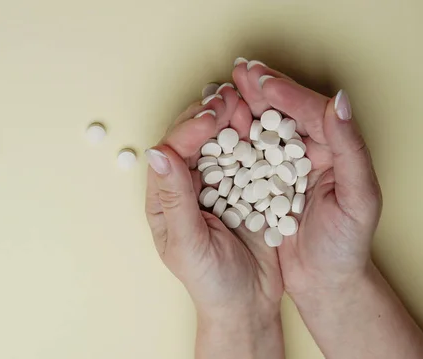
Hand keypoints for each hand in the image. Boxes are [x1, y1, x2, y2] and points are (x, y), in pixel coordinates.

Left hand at [144, 85, 283, 357]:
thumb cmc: (210, 282)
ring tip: (246, 101)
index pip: (172, 153)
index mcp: (166, 198)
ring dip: (232, 119)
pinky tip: (265, 123)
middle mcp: (189, 184)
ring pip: (220, 141)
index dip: (189, 131)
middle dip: (210, 114)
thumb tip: (157, 153)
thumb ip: (175, 199)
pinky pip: (248, 155)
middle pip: (193, 139)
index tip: (211, 118)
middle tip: (230, 96)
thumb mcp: (189, 245)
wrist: (248, 303)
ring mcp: (217, 183)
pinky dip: (256, 137)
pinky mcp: (246, 186)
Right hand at [232, 61, 382, 296]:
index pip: (311, 111)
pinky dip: (230, 138)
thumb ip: (350, 148)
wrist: (324, 282)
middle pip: (283, 112)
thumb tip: (340, 101)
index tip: (263, 82)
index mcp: (334, 150)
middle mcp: (308, 152)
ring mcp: (283, 166)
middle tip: (239, 70)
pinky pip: (245, 156)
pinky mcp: (262, 183)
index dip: (287, 94)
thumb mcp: (359, 198)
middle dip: (260, 90)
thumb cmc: (346, 245)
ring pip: (261, 129)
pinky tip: (215, 126)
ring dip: (243, 107)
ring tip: (223, 90)